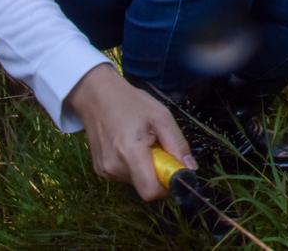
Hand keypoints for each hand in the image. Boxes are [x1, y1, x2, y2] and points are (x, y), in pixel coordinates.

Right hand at [63, 64, 195, 200]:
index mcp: (130, 153)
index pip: (150, 191)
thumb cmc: (131, 102)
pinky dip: (134, 165)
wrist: (96, 96)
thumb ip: (177, 144)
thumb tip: (191, 169)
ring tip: (142, 142)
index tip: (172, 167)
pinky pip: (126, 176)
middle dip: (157, 171)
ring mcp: (104, 171)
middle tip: (156, 145)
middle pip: (146, 186)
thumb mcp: (161, 116)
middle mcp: (114, 168)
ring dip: (145, 167)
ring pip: (137, 181)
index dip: (167, 184)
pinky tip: (129, 146)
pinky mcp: (100, 170)